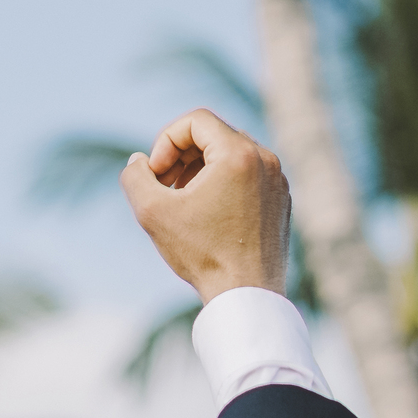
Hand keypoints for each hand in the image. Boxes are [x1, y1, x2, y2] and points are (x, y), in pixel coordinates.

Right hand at [118, 108, 290, 304]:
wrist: (248, 296)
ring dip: (200, 168)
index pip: (195, 120)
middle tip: (164, 186)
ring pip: (231, 153)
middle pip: (214, 134)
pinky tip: (207, 213)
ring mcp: (278, 179)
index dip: (166, 141)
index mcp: (239, 154)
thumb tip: (140, 161)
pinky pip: (248, 174)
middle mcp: (266, 159)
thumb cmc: (203, 254)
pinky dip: (223, 182)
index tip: (156, 174)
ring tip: (183, 199)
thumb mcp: (153, 212)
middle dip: (181, 154)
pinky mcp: (282, 199)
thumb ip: (135, 176)